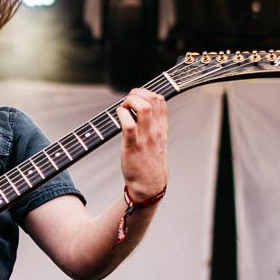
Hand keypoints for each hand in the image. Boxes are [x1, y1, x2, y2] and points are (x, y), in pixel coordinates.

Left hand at [116, 88, 168, 204]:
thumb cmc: (149, 164)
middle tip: (126, 102)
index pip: (161, 100)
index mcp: (162, 128)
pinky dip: (121, 115)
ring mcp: (146, 138)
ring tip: (123, 109)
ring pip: (143, 107)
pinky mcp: (133, 146)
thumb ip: (152, 126)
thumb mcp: (157, 142)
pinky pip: (129, 125)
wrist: (149, 186)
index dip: (146, 92)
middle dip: (136, 93)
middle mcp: (156, 130)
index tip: (135, 98)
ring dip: (129, 102)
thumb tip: (138, 111)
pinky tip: (118, 118)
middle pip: (153, 99)